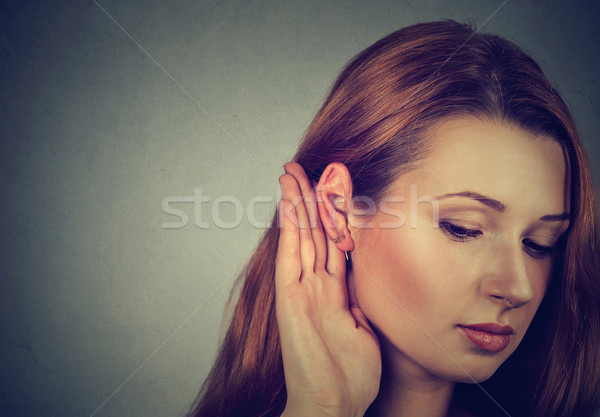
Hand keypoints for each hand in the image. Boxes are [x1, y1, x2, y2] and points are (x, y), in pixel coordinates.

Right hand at [275, 162, 380, 416]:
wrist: (333, 402)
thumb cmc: (350, 372)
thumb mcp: (364, 323)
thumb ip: (358, 293)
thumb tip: (365, 270)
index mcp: (332, 289)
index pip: (332, 241)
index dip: (331, 213)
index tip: (332, 187)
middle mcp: (314, 283)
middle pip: (312, 232)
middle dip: (308, 198)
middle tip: (304, 168)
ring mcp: (300, 288)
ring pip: (300, 236)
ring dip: (296, 203)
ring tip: (292, 173)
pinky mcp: (290, 297)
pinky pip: (290, 253)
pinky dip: (289, 226)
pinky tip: (288, 201)